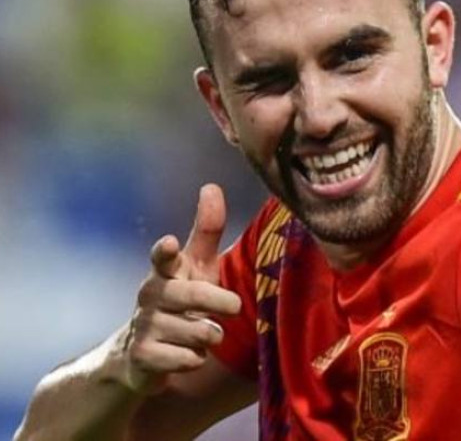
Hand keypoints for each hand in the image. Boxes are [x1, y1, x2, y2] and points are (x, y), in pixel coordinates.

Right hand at [122, 184, 241, 392]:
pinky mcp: (142, 356)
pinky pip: (186, 359)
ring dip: (209, 335)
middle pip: (193, 296)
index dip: (166, 252)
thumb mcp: (197, 265)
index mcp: (166, 270)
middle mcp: (151, 294)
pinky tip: (189, 354)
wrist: (141, 354)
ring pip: (196, 331)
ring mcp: (144, 325)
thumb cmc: (182, 299)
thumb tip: (211, 186)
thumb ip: (207, 230)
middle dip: (218, 301)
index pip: (163, 257)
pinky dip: (195, 359)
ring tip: (204, 334)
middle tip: (235, 306)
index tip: (169, 244)